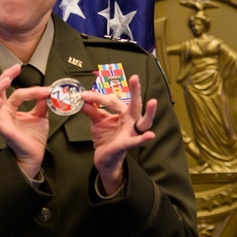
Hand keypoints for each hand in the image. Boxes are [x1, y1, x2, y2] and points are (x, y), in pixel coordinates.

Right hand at [0, 64, 51, 179]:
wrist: (34, 154)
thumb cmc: (33, 138)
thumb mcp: (41, 116)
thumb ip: (41, 103)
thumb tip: (46, 90)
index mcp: (11, 108)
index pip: (16, 92)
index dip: (31, 88)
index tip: (45, 88)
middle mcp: (3, 112)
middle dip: (4, 77)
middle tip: (15, 69)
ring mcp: (0, 120)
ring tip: (6, 80)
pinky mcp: (1, 129)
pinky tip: (0, 100)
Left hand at [79, 74, 156, 194]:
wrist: (105, 158)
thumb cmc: (107, 137)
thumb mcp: (97, 121)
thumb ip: (92, 110)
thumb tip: (83, 99)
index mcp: (124, 113)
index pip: (113, 101)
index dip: (98, 98)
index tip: (84, 95)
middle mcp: (131, 121)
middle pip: (135, 105)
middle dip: (136, 91)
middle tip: (135, 78)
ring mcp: (131, 132)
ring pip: (144, 122)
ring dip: (149, 112)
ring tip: (152, 102)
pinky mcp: (127, 144)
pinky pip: (135, 141)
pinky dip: (142, 138)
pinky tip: (150, 135)